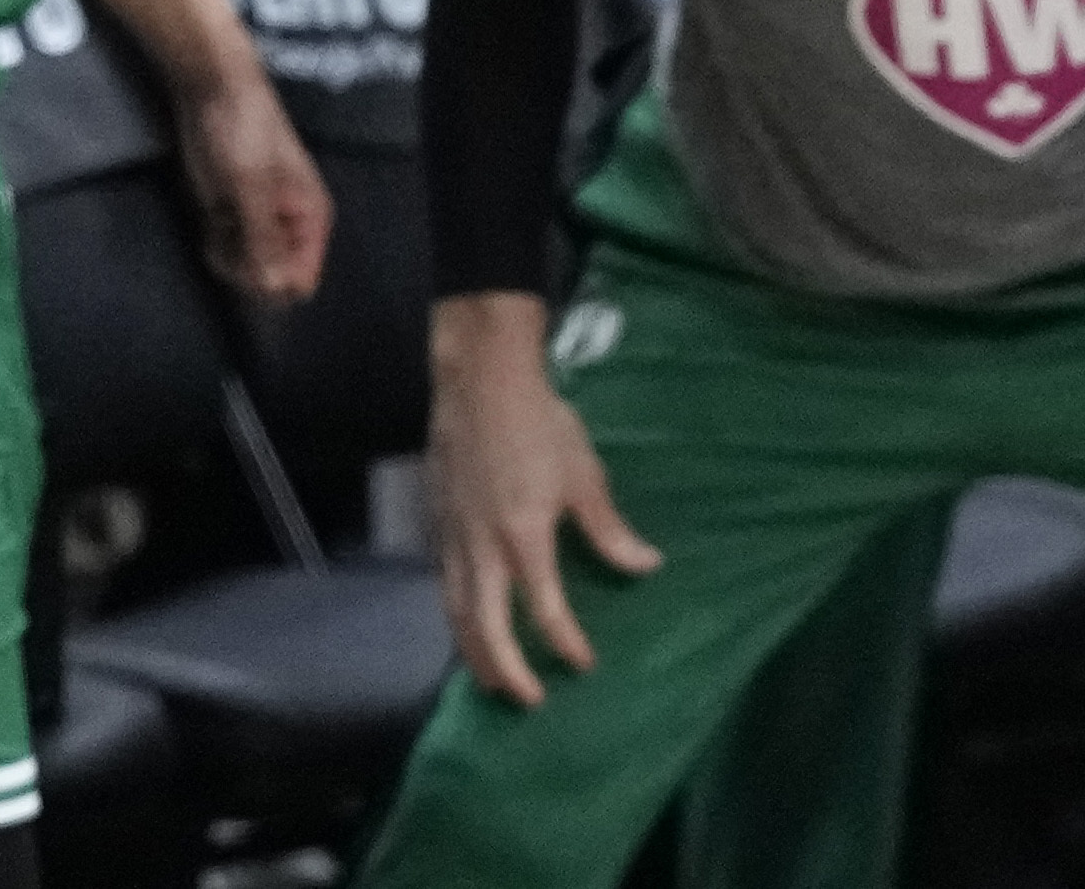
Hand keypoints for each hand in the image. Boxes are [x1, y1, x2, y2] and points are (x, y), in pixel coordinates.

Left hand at [173, 75, 330, 303]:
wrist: (213, 95)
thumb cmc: (243, 135)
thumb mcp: (252, 187)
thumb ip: (264, 239)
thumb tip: (276, 291)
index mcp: (311, 221)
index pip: (302, 280)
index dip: (273, 283)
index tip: (247, 259)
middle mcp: (291, 229)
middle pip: (273, 282)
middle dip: (246, 269)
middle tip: (230, 233)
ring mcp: (261, 225)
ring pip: (247, 271)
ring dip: (227, 256)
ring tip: (219, 221)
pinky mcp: (234, 219)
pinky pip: (228, 254)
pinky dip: (215, 245)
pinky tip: (211, 220)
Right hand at [428, 297, 661, 706]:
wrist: (480, 383)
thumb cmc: (539, 423)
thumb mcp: (584, 474)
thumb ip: (609, 529)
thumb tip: (647, 566)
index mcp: (524, 536)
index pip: (545, 610)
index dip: (564, 643)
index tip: (583, 664)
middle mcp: (482, 549)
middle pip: (486, 631)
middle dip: (507, 672)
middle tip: (530, 701)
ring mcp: (453, 541)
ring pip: (457, 616)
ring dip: (476, 656)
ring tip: (496, 683)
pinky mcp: (437, 530)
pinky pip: (445, 591)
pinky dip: (457, 622)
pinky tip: (470, 631)